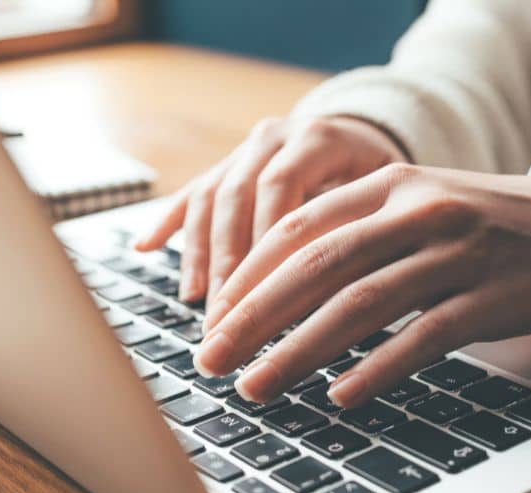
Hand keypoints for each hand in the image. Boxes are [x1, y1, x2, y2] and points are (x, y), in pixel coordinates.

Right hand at [134, 115, 407, 304]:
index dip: (266, 244)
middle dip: (228, 263)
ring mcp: (246, 149)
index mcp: (319, 139)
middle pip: (238, 197)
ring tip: (196, 301)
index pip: (282, 189)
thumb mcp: (387, 197)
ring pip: (211, 197)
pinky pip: (191, 192)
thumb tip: (350, 296)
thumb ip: (363, 230)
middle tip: (224, 317)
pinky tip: (144, 248)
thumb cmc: (385, 182)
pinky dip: (168, 222)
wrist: (367, 136)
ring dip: (199, 254)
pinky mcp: (227, 165)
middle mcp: (276, 137)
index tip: (260, 297)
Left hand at [192, 164, 530, 406]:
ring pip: (361, 303)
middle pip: (318, 265)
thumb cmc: (481, 226)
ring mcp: (456, 253)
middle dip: (255, 317)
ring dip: (299, 351)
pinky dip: (377, 368)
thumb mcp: (415, 207)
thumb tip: (270, 289)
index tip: (212, 317)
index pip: (299, 227)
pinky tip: (340, 396)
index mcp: (390, 184)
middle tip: (212, 359)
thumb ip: (352, 233)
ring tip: (257, 386)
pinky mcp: (489, 298)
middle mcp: (418, 211)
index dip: (248, 275)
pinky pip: (422, 337)